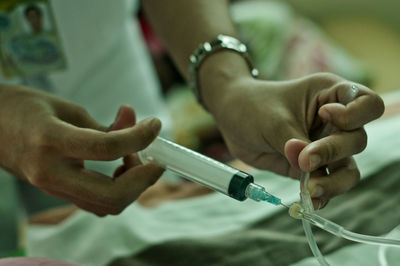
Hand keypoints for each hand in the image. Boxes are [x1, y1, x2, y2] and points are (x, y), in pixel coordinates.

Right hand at [0, 85, 163, 215]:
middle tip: (155, 159)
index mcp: (50, 140)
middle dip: (143, 180)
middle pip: (111, 196)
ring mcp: (53, 188)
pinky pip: (96, 203)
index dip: (140, 137)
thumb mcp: (67, 108)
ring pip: (106, 206)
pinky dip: (118, 190)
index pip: (107, 147)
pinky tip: (121, 167)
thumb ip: (104, 123)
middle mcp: (51, 173)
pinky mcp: (57, 193)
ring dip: (133, 186)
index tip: (155, 125)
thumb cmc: (25, 109)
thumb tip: (135, 122)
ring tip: (136, 158)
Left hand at [199, 54, 383, 207]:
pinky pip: (327, 184)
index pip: (368, 104)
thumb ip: (294, 143)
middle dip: (333, 152)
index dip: (355, 114)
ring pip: (348, 169)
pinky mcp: (312, 168)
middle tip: (305, 160)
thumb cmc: (254, 107)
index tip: (325, 115)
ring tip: (309, 189)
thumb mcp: (274, 120)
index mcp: (331, 95)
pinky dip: (321, 195)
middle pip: (357, 140)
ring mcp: (325, 147)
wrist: (232, 118)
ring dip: (334, 183)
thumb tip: (310, 169)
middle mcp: (335, 122)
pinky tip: (309, 202)